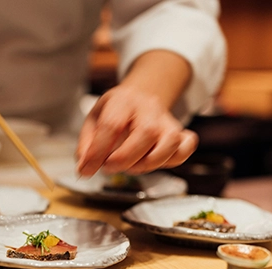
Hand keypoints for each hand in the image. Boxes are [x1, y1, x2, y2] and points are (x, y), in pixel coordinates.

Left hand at [75, 85, 197, 176]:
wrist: (141, 95)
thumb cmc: (115, 111)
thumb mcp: (94, 120)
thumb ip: (86, 145)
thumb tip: (85, 168)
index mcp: (122, 100)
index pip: (112, 125)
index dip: (98, 152)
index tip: (87, 169)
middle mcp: (149, 107)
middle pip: (146, 132)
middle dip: (125, 158)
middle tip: (109, 168)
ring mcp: (167, 120)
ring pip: (170, 142)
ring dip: (149, 163)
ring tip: (131, 167)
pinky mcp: (179, 132)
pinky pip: (186, 148)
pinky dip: (173, 160)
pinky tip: (154, 161)